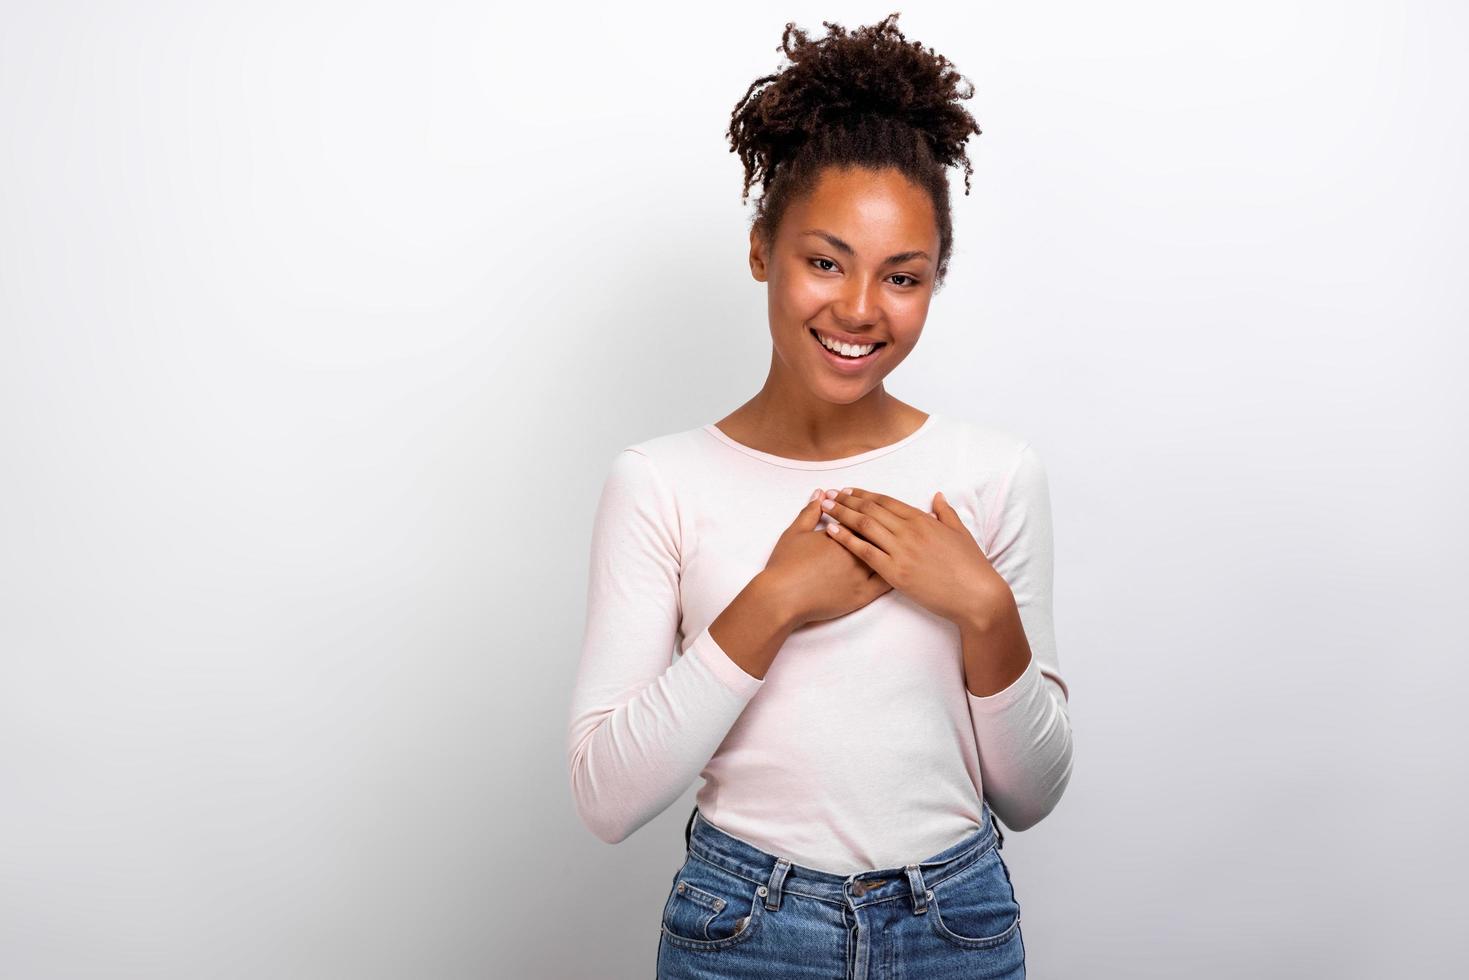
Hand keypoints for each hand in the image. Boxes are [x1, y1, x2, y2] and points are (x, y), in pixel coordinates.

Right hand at [761, 490, 893, 628]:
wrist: (782, 597)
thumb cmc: (786, 564)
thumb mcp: (795, 532)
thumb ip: (809, 511)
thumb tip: (820, 495)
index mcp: (841, 536)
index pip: (863, 518)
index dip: (866, 512)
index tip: (870, 510)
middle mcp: (855, 553)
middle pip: (878, 536)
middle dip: (885, 528)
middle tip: (889, 525)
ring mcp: (861, 575)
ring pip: (886, 557)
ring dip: (893, 549)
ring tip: (899, 543)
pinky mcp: (862, 596)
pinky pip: (886, 583)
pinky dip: (894, 573)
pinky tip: (898, 567)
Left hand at [818, 487, 1012, 628]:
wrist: (976, 595)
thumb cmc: (971, 566)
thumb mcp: (960, 532)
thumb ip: (945, 513)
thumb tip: (937, 496)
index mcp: (923, 520)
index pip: (887, 502)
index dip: (865, 495)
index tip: (849, 490)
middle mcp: (909, 531)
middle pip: (871, 509)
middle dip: (847, 500)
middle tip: (829, 494)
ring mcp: (901, 551)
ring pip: (864, 526)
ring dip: (841, 514)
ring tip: (824, 507)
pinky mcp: (895, 572)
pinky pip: (865, 552)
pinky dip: (846, 539)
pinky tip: (832, 531)